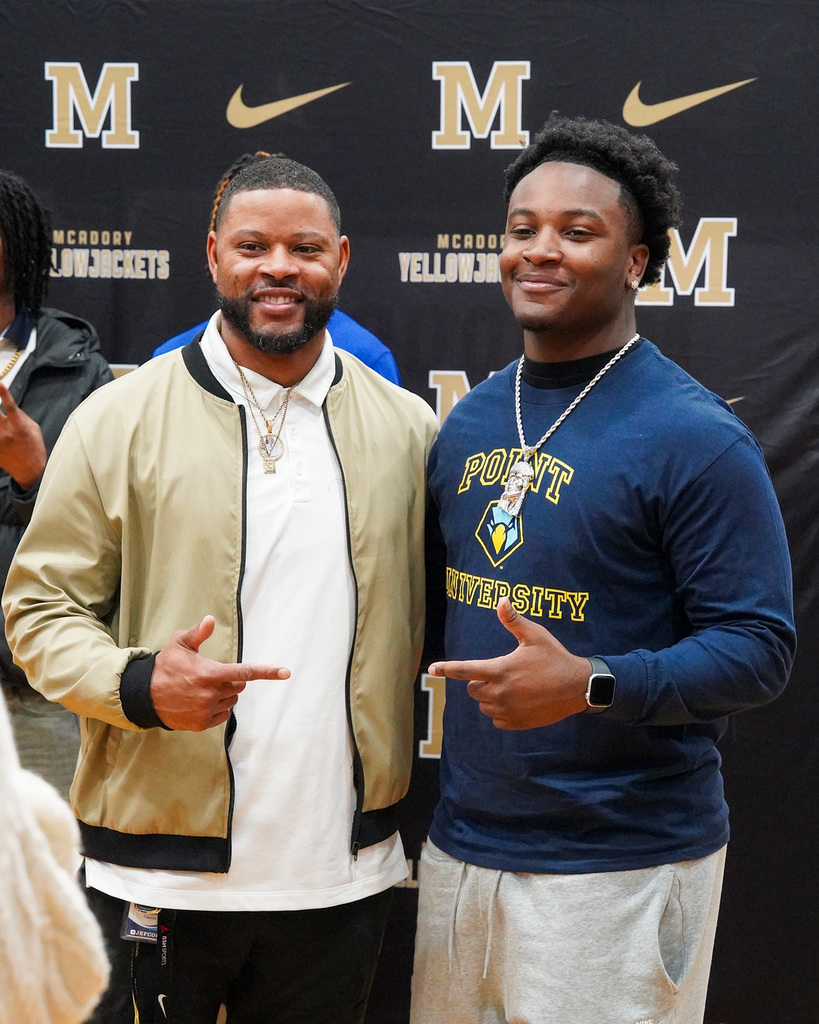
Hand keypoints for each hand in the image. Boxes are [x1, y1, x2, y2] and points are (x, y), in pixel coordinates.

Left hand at [0, 382, 46, 487]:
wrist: (29, 471)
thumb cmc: (34, 448)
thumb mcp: (34, 429)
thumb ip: (20, 416)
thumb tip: (8, 406)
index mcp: (19, 427)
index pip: (10, 406)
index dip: (3, 393)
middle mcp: (5, 432)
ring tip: (0, 420)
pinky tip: (0, 427)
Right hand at [150, 615, 289, 730]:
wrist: (145, 696)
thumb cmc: (166, 666)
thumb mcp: (179, 645)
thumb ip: (198, 633)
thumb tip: (210, 619)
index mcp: (209, 674)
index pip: (244, 673)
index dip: (267, 671)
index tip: (285, 672)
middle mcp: (210, 694)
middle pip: (239, 687)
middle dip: (232, 680)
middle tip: (213, 674)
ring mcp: (206, 711)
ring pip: (232, 701)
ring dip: (225, 694)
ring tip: (203, 688)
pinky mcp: (201, 724)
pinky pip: (223, 715)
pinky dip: (218, 708)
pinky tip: (202, 701)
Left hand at [428, 598, 589, 729]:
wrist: (577, 688)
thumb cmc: (555, 658)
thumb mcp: (535, 635)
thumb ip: (513, 620)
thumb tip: (501, 600)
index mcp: (500, 670)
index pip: (464, 669)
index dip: (446, 668)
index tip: (431, 669)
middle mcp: (499, 692)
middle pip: (472, 689)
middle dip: (479, 680)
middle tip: (499, 673)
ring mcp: (507, 710)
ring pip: (483, 705)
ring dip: (489, 697)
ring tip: (511, 687)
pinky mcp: (516, 723)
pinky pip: (496, 720)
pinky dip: (500, 712)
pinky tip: (516, 702)